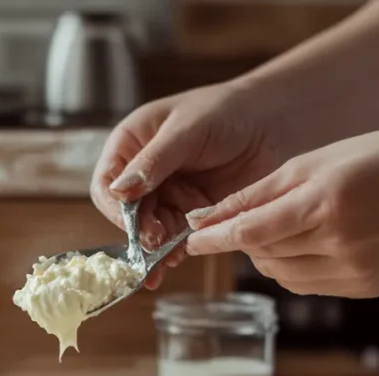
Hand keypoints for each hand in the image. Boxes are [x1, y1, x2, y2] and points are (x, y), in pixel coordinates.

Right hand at [91, 83, 282, 287]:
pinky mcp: (191, 214)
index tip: (129, 220)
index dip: (114, 205)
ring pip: (150, 229)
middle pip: (127, 213)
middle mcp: (143, 175)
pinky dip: (173, 252)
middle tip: (154, 241)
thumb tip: (119, 191)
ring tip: (165, 258)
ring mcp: (167, 196)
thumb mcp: (186, 130)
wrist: (272, 122)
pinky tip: (174, 261)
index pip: (106, 183)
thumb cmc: (226, 111)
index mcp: (131, 146)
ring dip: (155, 246)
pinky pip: (175, 238)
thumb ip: (153, 162)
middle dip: (139, 230)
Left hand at [184, 129, 378, 297]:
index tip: (189, 239)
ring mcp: (349, 272)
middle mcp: (335, 244)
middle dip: (243, 239)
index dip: (214, 237)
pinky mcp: (359, 290)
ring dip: (267, 253)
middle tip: (244, 220)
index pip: (250, 231)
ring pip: (279, 273)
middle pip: (261, 253)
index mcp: (324, 204)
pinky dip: (292, 266)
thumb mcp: (319, 160)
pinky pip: (304, 284)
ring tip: (287, 226)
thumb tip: (210, 217)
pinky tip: (309, 244)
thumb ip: (262, 192)